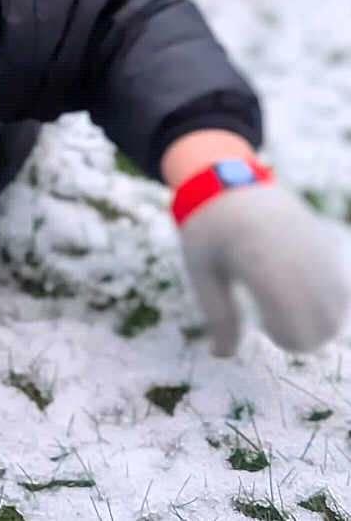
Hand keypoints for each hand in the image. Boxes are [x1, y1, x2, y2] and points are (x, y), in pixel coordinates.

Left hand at [179, 183, 349, 355]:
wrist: (229, 180)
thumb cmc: (208, 228)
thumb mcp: (201, 271)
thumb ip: (217, 316)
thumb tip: (221, 356)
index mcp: (263, 265)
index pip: (298, 325)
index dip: (285, 336)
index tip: (264, 325)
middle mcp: (298, 258)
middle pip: (325, 326)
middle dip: (302, 336)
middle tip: (273, 320)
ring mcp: (317, 250)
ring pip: (338, 311)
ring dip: (316, 321)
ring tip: (284, 303)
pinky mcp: (325, 246)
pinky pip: (342, 291)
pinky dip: (325, 302)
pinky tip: (296, 288)